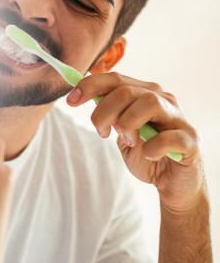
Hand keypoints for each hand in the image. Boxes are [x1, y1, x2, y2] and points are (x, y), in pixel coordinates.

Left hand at [67, 72, 205, 213]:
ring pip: (148, 102)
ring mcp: (178, 118)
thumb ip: (108, 112)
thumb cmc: (145, 152)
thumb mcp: (120, 130)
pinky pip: (168, 137)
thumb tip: (81, 94)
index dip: (89, 86)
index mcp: (144, 92)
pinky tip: (147, 153)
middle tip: (101, 132)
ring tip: (127, 140)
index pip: (114, 79)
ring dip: (128, 123)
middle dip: (104, 112)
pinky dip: (152, 146)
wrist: (173, 184)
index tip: (71, 101)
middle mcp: (163, 99)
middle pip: (125, 91)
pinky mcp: (190, 140)